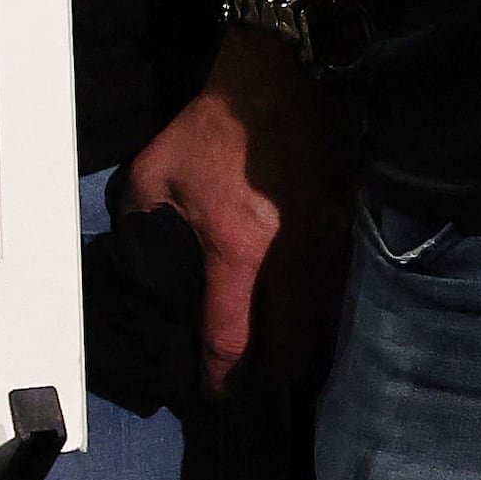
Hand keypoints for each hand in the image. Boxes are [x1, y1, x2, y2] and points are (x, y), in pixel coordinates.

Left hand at [119, 38, 340, 395]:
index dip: (221, 372)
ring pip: (324, 317)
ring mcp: (326, 242)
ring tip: (290, 371)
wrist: (278, 82)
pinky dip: (328, 311)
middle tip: (261, 397)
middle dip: (276, 375)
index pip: (232, 333)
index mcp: (239, 250)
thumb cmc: (215, 128)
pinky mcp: (345, 225)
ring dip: (306, 347)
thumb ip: (140, 220)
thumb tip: (136, 253)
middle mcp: (290, 258)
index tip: (215, 393)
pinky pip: (340, 284)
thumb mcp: (156, 172)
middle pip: (291, 340)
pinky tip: (317, 322)